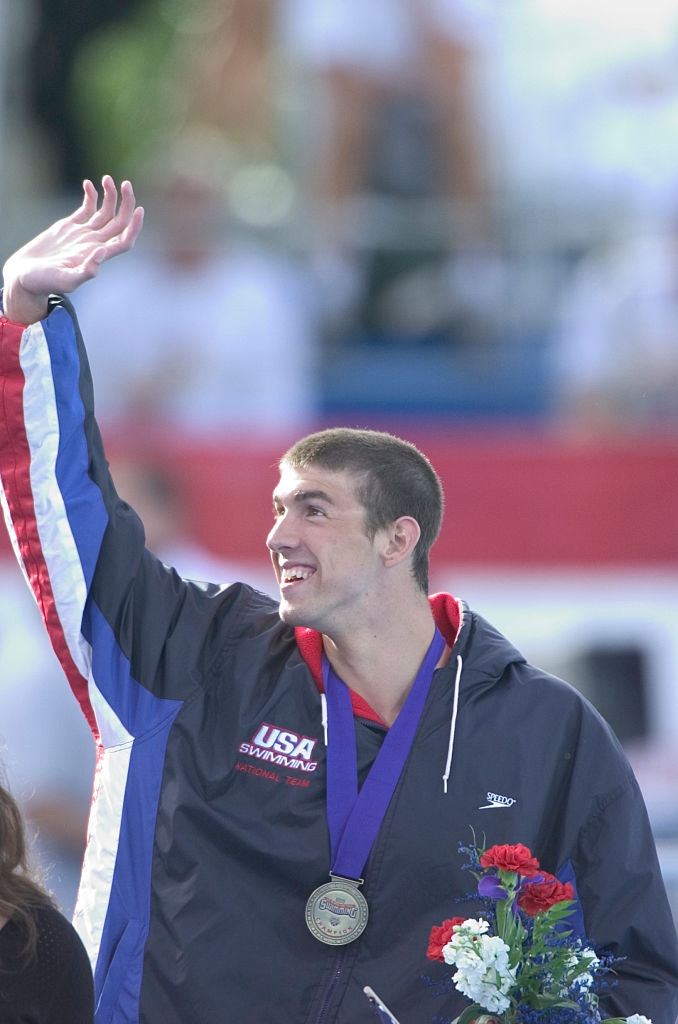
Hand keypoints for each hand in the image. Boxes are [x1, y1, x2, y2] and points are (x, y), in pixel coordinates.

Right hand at [2, 175, 143, 324]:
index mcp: (97, 256)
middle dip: (126, 203)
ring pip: (105, 212)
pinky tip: (88, 183)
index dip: (135, 226)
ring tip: (107, 179)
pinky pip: (87, 208)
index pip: (124, 240)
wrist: (26, 276)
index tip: (139, 209)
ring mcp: (83, 234)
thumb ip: (86, 271)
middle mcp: (94, 243)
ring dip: (110, 195)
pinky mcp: (70, 226)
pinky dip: (90, 195)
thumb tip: (102, 252)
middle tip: (126, 184)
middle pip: (120, 222)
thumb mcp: (66, 281)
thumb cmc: (45, 282)